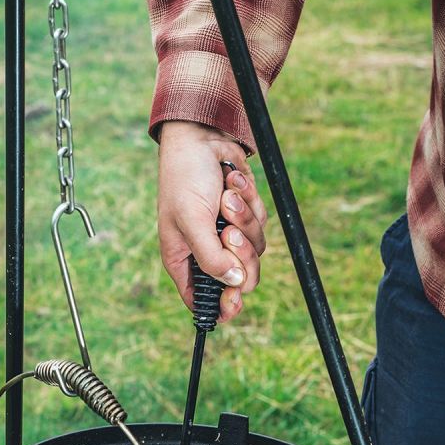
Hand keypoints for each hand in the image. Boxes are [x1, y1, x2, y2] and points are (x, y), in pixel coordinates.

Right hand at [157, 121, 267, 320]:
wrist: (202, 138)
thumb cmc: (185, 179)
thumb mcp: (193, 221)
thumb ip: (211, 257)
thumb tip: (233, 284)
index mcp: (183, 260)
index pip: (203, 298)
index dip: (220, 306)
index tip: (234, 303)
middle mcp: (206, 252)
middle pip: (238, 278)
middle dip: (240, 254)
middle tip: (230, 232)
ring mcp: (226, 236)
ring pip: (254, 251)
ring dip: (244, 220)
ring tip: (227, 196)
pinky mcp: (244, 218)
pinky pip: (261, 226)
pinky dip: (251, 204)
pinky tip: (233, 185)